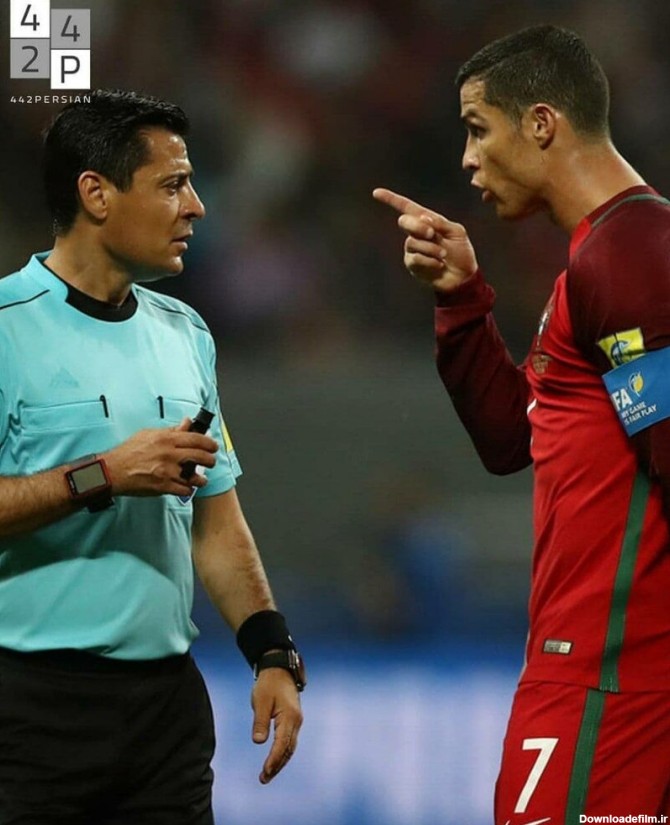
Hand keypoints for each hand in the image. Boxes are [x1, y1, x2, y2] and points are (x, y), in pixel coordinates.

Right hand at [102, 418, 217, 497]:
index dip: (210, 443)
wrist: (112, 471)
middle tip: (211, 461)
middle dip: (211, 460)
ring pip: (195, 476)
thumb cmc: (128, 452)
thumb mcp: (149, 434)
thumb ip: (171, 430)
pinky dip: (188, 489)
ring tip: (201, 478)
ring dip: (201, 478)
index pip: (197, 439)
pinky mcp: (163, 487)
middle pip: (201, 456)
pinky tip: (187, 486)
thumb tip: (187, 423)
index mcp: (166, 439)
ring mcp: (167, 471)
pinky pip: (185, 489)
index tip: (213, 446)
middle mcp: (169, 455)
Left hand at [251, 668, 302, 784]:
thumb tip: (258, 742)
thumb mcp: (260, 701)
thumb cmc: (268, 684)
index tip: (265, 772)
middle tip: (264, 779)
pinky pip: (290, 740)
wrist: (279, 669)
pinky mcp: (293, 719)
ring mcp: (296, 720)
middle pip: (288, 749)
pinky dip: (283, 752)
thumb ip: (260, 721)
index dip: (274, 759)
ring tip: (268, 774)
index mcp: (289, 716)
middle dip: (277, 765)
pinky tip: (275, 759)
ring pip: (290, 746)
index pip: (282, 743)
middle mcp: (296, 721)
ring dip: (280, 761)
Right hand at [372, 188, 478, 291]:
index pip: (407, 208)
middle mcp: (416, 233)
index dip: (391, 199)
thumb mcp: (457, 232)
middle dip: (418, 226)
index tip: (376, 192)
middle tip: (432, 234)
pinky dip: (430, 260)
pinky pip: (415, 258)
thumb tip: (422, 218)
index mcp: (428, 221)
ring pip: (412, 242)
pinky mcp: (412, 264)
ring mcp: (412, 249)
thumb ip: (440, 223)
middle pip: (404, 221)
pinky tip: (439, 264)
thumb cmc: (461, 253)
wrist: (463, 277)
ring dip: (431, 248)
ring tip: (443, 255)